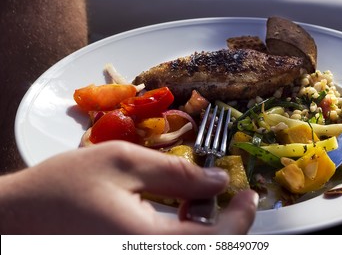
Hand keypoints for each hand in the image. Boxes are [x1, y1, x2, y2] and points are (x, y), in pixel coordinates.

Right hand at [0, 141, 257, 233]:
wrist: (18, 218)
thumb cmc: (63, 187)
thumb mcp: (123, 163)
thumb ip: (176, 171)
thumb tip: (217, 178)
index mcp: (148, 245)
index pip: (218, 242)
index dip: (241, 219)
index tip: (249, 194)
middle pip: (208, 251)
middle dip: (227, 226)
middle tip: (227, 195)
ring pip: (190, 250)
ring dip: (207, 231)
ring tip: (200, 198)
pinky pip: (168, 250)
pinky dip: (184, 234)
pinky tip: (178, 213)